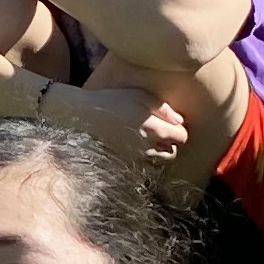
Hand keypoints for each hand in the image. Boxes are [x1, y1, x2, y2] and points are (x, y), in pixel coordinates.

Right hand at [57, 81, 187, 161]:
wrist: (81, 117)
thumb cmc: (110, 102)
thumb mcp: (139, 95)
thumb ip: (164, 108)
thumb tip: (180, 121)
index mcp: (154, 128)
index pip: (182, 137)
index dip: (179, 130)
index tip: (171, 124)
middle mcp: (148, 147)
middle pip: (172, 153)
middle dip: (170, 144)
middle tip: (160, 133)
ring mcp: (135, 159)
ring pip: (158, 164)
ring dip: (158, 154)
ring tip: (148, 141)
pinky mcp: (124, 165)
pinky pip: (142, 168)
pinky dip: (144, 162)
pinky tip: (135, 149)